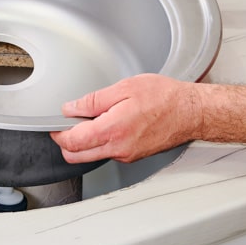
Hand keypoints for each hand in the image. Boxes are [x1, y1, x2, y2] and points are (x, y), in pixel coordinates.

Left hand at [50, 74, 202, 163]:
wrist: (191, 112)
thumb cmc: (164, 97)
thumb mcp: (124, 88)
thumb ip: (93, 101)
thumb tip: (71, 108)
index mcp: (112, 131)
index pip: (72, 142)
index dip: (58, 134)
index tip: (54, 125)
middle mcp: (118, 148)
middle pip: (77, 156)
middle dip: (66, 143)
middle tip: (67, 125)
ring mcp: (126, 155)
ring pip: (92, 156)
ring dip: (84, 143)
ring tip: (91, 120)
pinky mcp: (134, 155)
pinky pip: (108, 153)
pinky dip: (101, 142)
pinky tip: (109, 125)